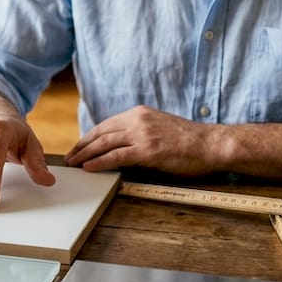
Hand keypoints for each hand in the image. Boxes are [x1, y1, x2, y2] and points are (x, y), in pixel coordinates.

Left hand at [64, 105, 216, 174]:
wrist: (211, 144)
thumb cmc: (190, 141)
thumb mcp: (160, 128)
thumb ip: (141, 133)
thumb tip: (122, 146)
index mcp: (140, 113)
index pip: (107, 124)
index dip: (90, 136)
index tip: (79, 146)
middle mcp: (138, 120)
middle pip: (101, 132)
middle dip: (82, 145)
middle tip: (69, 157)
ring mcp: (143, 134)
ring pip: (105, 143)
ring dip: (86, 154)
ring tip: (74, 164)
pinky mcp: (148, 150)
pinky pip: (117, 156)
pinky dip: (100, 162)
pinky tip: (89, 168)